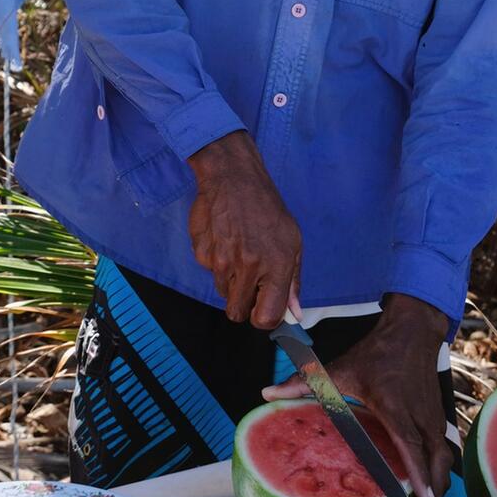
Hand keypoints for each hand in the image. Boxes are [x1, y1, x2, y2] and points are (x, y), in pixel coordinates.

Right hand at [187, 130, 301, 329]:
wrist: (234, 177)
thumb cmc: (267, 209)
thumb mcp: (293, 242)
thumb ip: (293, 282)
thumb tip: (295, 314)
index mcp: (277, 265)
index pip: (266, 317)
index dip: (263, 318)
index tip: (263, 309)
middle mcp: (249, 266)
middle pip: (237, 312)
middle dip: (243, 304)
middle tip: (250, 282)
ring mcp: (222, 260)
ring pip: (223, 292)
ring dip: (230, 280)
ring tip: (240, 251)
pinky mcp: (202, 252)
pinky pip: (208, 271)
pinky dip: (216, 261)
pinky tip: (225, 240)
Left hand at [263, 292, 453, 496]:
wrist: (413, 331)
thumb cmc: (377, 354)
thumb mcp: (340, 367)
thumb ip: (304, 382)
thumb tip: (266, 393)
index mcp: (396, 408)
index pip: (411, 446)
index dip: (418, 474)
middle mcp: (421, 418)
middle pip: (436, 465)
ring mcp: (434, 420)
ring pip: (444, 464)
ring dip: (436, 492)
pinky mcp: (439, 422)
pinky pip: (444, 456)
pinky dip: (437, 478)